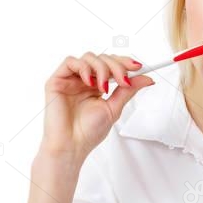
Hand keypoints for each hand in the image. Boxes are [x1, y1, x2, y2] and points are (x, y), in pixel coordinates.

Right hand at [41, 52, 155, 159]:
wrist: (71, 146)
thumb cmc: (88, 132)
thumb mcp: (114, 108)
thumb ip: (128, 91)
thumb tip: (146, 78)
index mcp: (96, 86)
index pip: (111, 65)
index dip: (124, 62)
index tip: (138, 67)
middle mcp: (84, 81)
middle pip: (102, 58)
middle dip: (116, 66)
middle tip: (123, 80)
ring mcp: (70, 80)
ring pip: (89, 57)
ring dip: (102, 68)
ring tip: (104, 87)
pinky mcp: (57, 80)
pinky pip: (70, 61)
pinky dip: (84, 68)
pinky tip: (89, 83)